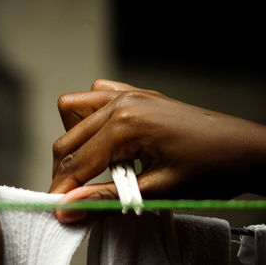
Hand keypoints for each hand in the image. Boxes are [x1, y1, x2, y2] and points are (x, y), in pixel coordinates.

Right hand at [50, 79, 265, 222]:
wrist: (244, 149)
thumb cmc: (211, 169)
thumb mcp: (157, 191)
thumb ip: (106, 198)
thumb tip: (69, 208)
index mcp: (126, 123)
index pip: (78, 160)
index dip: (63, 188)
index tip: (56, 207)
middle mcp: (122, 101)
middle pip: (69, 137)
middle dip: (65, 169)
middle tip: (73, 195)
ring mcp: (128, 93)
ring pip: (74, 108)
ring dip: (73, 138)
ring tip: (91, 164)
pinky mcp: (135, 94)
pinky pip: (97, 96)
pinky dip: (90, 116)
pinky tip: (105, 137)